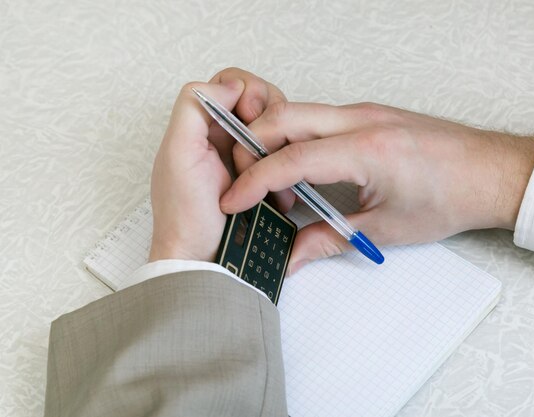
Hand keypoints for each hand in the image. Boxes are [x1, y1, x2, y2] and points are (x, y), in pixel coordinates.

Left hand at [149, 68, 285, 261]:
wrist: (204, 258)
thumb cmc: (186, 214)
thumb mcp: (178, 153)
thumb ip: (194, 107)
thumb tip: (231, 84)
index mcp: (203, 123)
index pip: (234, 82)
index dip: (249, 92)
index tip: (251, 118)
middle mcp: (226, 135)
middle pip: (262, 102)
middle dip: (270, 122)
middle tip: (262, 152)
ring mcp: (248, 156)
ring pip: (278, 129)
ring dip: (282, 147)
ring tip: (271, 176)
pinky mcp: (266, 176)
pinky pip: (287, 157)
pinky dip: (289, 168)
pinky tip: (281, 189)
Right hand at [220, 102, 533, 272]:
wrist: (492, 172)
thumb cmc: (452, 196)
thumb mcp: (387, 228)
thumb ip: (329, 239)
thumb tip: (293, 255)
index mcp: (366, 148)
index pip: (291, 159)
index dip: (254, 182)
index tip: (233, 200)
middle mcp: (361, 119)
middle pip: (284, 118)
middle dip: (250, 147)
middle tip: (242, 183)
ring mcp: (365, 111)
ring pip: (299, 113)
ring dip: (275, 143)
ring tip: (275, 187)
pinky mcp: (369, 114)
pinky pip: (319, 118)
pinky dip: (298, 139)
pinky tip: (301, 170)